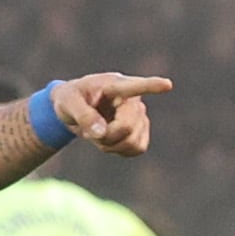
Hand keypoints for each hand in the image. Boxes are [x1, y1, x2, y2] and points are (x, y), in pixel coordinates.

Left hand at [51, 73, 172, 155]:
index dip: (152, 86)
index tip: (167, 85)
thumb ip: (83, 115)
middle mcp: (133, 99)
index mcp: (115, 85)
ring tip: (98, 133)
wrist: (74, 110)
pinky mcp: (141, 131)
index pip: (135, 86)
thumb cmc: (69, 99)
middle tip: (90, 131)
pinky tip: (109, 140)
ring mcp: (140, 115)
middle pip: (127, 127)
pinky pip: (137, 149)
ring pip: (133, 141)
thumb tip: (101, 132)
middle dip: (106, 136)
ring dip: (111, 145)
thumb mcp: (67, 103)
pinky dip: (120, 150)